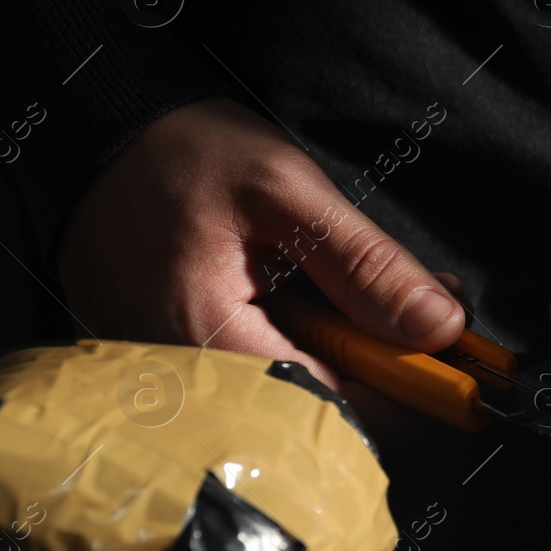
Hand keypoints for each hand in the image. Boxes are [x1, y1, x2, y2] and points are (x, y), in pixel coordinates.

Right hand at [58, 97, 466, 387]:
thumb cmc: (181, 154)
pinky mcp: (177, 369)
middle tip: (419, 316)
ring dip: (350, 355)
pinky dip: (310, 347)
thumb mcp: (286, 190)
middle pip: (313, 413)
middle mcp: (182, 381)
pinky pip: (261, 376)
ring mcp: (173, 380)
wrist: (98, 137)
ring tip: (370, 301)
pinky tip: (326, 306)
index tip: (453, 368)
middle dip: (381, 370)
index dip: (402, 394)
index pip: (330, 411)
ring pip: (292, 396)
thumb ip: (365, 263)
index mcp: (205, 340)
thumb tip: (439, 326)